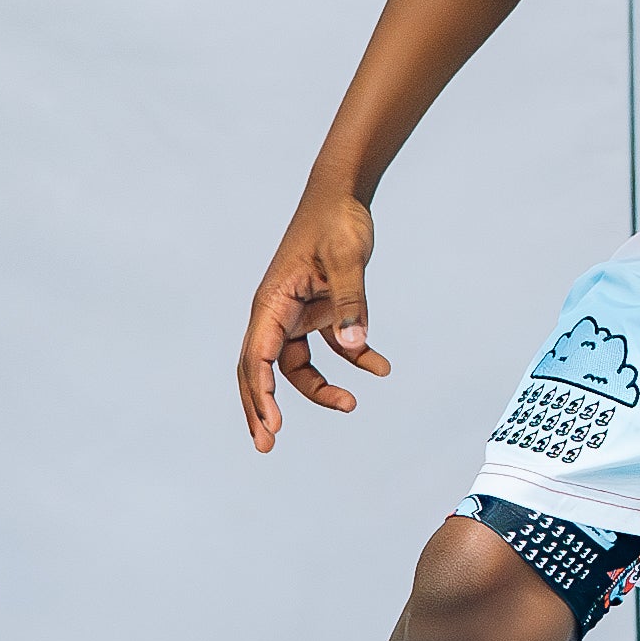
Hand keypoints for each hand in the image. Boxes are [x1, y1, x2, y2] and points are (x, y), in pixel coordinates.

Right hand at [240, 189, 388, 452]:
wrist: (345, 194)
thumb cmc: (337, 221)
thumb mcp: (349, 259)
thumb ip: (352, 301)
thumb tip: (355, 344)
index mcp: (272, 302)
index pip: (257, 356)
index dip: (261, 393)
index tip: (272, 425)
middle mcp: (277, 312)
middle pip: (260, 369)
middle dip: (262, 408)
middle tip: (266, 446)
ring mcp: (297, 313)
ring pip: (296, 365)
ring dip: (317, 389)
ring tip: (349, 406)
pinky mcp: (320, 310)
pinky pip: (331, 347)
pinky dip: (353, 360)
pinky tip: (382, 368)